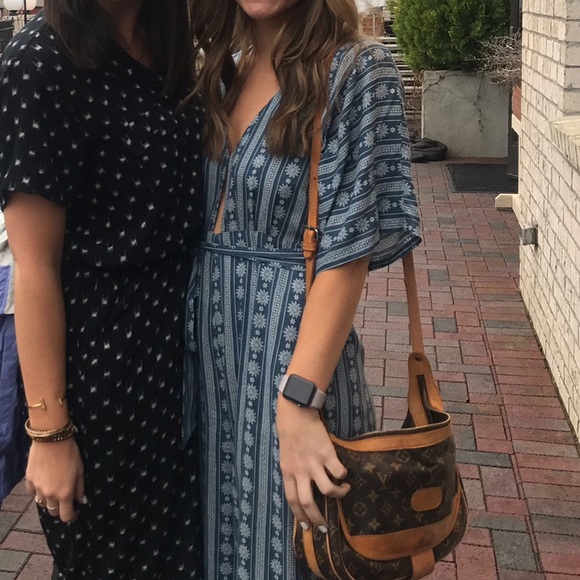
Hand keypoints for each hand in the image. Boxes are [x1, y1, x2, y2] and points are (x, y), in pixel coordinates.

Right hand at [25, 437, 85, 522]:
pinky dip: (38, 491)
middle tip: (65, 500)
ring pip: (42, 503)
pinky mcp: (28, 480)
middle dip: (59, 509)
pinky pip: (32, 492)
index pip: (66, 515)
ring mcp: (37, 488)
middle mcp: (49, 494)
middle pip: (52, 512)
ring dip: (49, 500)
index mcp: (64, 493)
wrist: (52, 439)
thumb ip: (80, 488)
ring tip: (54, 489)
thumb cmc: (70, 453)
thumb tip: (82, 501)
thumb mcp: (80, 470)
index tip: (74, 513)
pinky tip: (44, 482)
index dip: (71, 516)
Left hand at [276, 395, 349, 531]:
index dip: (300, 516)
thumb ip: (292, 471)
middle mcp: (300, 471)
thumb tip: (300, 487)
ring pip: (327, 490)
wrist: (296, 412)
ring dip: (337, 495)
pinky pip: (338, 472)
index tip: (306, 527)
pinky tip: (344, 473)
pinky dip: (343, 475)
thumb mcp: (285, 456)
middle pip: (308, 502)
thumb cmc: (289, 432)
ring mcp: (314, 463)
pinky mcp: (327, 453)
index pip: (292, 501)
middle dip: (317, 518)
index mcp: (287, 471)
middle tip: (325, 527)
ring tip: (343, 491)